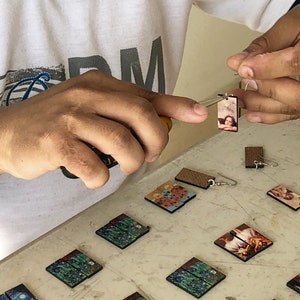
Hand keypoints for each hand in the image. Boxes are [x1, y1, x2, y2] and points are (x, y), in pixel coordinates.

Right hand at [0, 70, 207, 187]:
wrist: (10, 132)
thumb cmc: (61, 122)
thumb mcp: (96, 106)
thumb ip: (132, 108)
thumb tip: (182, 113)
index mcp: (100, 84)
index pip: (146, 96)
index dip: (176, 107)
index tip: (200, 114)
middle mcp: (87, 95)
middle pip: (139, 115)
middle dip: (155, 141)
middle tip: (148, 155)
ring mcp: (70, 118)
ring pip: (121, 142)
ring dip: (130, 162)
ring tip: (123, 167)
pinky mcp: (56, 143)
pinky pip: (93, 166)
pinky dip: (100, 178)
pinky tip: (94, 176)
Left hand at [227, 5, 299, 123]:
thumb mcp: (289, 27)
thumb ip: (264, 46)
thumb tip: (237, 62)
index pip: (296, 62)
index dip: (268, 67)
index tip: (244, 68)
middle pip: (296, 94)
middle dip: (264, 90)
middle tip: (243, 80)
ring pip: (291, 107)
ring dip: (260, 105)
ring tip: (238, 99)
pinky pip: (290, 113)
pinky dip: (269, 115)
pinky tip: (250, 114)